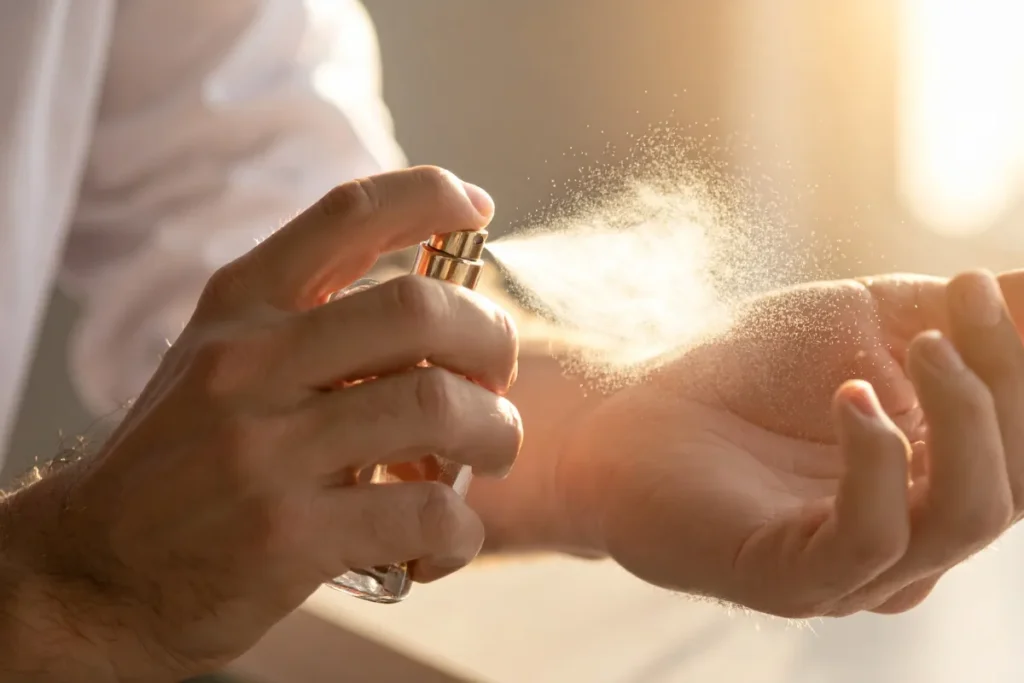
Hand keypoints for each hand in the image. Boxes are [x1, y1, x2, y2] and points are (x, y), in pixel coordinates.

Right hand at [0, 167, 521, 679]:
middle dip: (490, 339)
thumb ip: (308, 326)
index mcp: (241, 308)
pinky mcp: (289, 537)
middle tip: (495, 378)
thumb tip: (433, 303)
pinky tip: (444, 540)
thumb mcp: (221, 361)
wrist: (98, 569)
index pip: (347, 214)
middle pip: (419, 308)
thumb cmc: (183, 460)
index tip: (475, 207)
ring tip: (487, 453)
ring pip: (438, 406)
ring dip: (493, 433)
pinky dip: (460, 529)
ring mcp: (267, 449)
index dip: (428, 195)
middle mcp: (250, 363)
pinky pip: (425, 514)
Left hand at [559, 269, 1023, 616]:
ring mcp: (854, 571)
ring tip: (920, 345)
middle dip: (1002, 380)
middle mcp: (910, 540)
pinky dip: (877, 460)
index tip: (981, 284)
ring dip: (964, 418)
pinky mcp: (792, 581)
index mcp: (933, 485)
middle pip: (1015, 480)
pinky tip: (850, 397)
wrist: (628, 410)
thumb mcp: (859, 324)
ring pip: (965, 516)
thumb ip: (948, 315)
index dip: (1018, 366)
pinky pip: (871, 540)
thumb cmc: (743, 370)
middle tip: (961, 303)